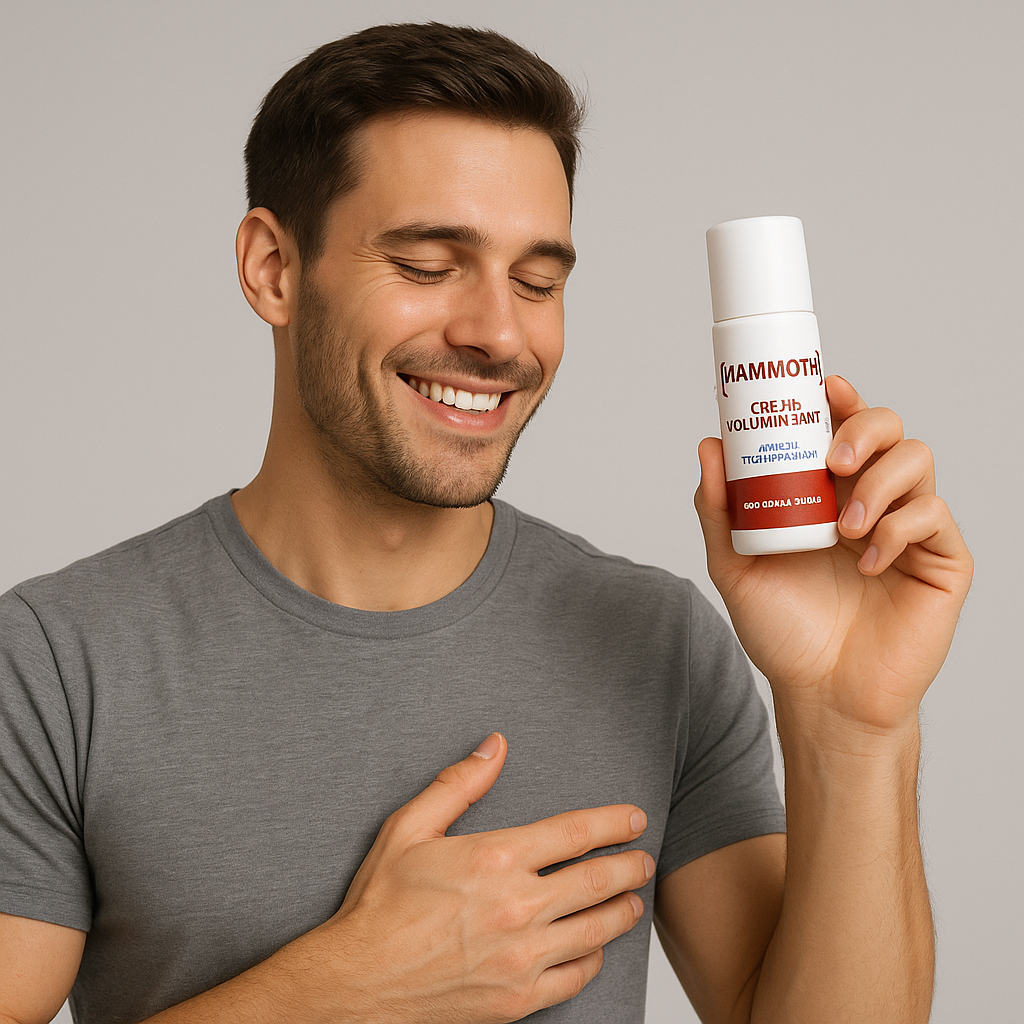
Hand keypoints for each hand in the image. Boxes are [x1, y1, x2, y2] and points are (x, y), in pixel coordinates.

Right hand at [312, 733, 652, 1022]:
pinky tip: (595, 947)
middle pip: (599, 880)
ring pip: (597, 929)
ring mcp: (522, 958)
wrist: (356, 983)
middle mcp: (518, 907)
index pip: (575, 832)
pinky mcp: (518, 1000)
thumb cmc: (380, 905)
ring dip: (623, 910)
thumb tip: (495, 746)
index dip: (613, 823)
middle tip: (643, 858)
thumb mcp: (409, 828)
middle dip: (630, 865)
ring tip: (632, 898)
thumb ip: (459, 783)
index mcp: (496, 858)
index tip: (634, 819)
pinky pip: (576, 977)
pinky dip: (594, 958)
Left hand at [694, 376, 972, 736]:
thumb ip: (721, 510)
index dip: (841, 399)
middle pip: (890, 430)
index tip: (825, 385)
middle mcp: (871, 501)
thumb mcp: (736, 567)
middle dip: (866, 427)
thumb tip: (709, 447)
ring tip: (845, 526)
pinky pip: (933, 517)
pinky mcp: (940, 561)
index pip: (843, 429)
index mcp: (827, 495)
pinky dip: (899, 530)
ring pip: (918, 461)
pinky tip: (867, 563)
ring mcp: (909, 529)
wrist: (822, 695)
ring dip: (878, 483)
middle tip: (834, 458)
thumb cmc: (784, 632)